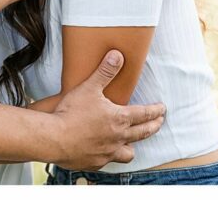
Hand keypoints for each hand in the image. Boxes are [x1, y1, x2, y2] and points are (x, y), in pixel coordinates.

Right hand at [51, 50, 165, 169]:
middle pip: (143, 133)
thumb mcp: (89, 87)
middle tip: (158, 122)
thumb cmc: (71, 112)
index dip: (155, 111)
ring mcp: (108, 152)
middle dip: (153, 126)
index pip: (144, 114)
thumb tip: (117, 56)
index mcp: (119, 118)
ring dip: (132, 146)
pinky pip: (109, 161)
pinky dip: (109, 156)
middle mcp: (118, 137)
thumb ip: (104, 72)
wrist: (55, 138)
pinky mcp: (96, 162)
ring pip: (128, 153)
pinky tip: (104, 152)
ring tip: (131, 143)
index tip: (162, 109)